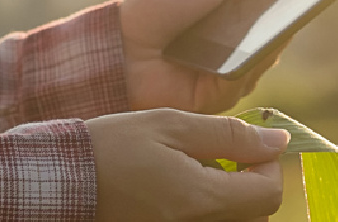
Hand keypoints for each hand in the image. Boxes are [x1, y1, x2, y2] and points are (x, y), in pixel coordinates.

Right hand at [88, 108, 289, 221]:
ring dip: (228, 196)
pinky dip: (206, 208)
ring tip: (195, 170)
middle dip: (250, 182)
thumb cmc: (111, 147)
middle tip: (218, 155)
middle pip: (256, 215)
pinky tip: (179, 189)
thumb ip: (229, 135)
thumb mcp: (171, 125)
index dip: (266, 164)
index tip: (244, 144)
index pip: (269, 194)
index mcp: (200, 199)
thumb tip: (277, 140)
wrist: (59, 183)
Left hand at [121, 0, 296, 113]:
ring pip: (270, 52)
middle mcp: (237, 41)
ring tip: (291, 10)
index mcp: (234, 10)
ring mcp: (231, 69)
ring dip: (276, 33)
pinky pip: (250, 77)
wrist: (120, 50)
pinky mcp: (222, 95)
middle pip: (279, 26)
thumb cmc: (159, 8)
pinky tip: (257, 43)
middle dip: (298, 7)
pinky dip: (254, 59)